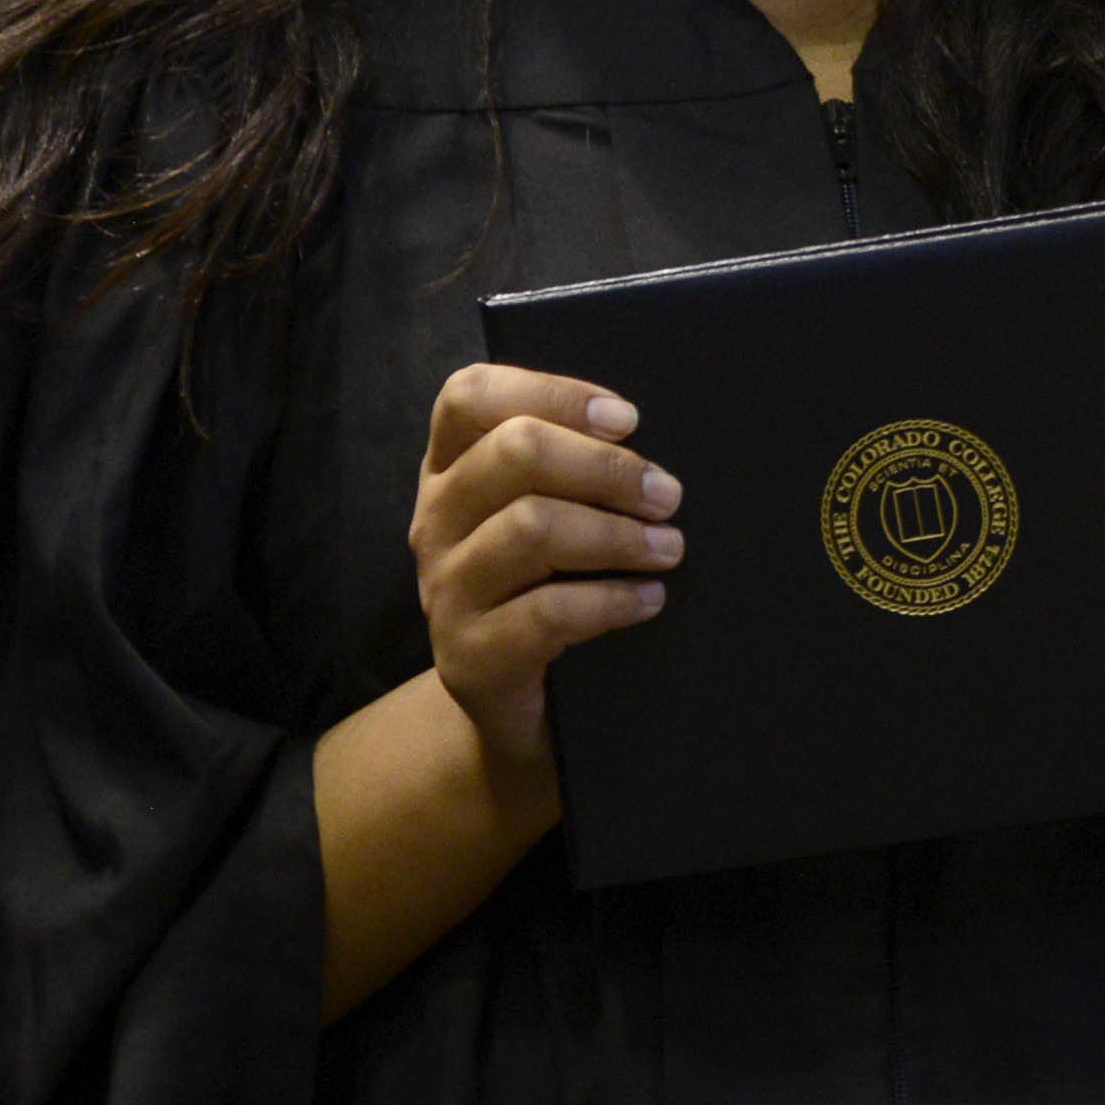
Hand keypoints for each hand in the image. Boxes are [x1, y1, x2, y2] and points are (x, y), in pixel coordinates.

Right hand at [410, 363, 681, 797]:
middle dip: (605, 467)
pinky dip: (612, 600)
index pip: (469, 396)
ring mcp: (445, 589)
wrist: (515, 714)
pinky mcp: (468, 655)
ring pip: (531, 528)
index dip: (550, 391)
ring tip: (669, 547)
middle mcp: (434, 519)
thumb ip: (567, 470)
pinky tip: (649, 600)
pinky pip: (547, 614)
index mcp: (447, 469)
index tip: (627, 417)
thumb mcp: (541, 516)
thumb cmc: (543, 592)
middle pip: (513, 453)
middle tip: (667, 493)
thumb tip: (644, 433)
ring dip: (617, 533)